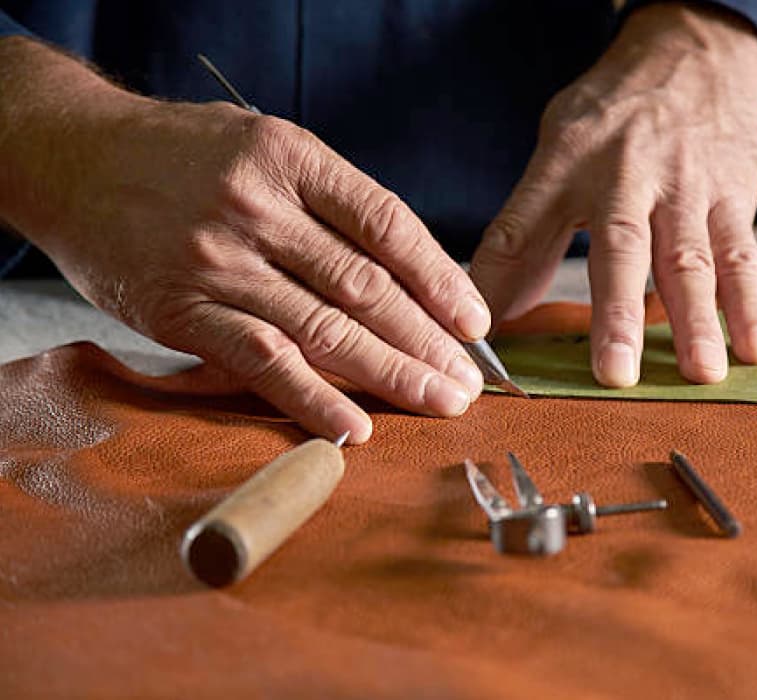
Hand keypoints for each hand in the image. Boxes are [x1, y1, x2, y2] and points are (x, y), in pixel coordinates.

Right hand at [0, 38, 489, 442]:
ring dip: (392, 373)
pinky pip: (261, 361)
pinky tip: (357, 429)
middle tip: (468, 380)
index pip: (387, 225)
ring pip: (325, 327)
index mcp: (290, 156)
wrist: (72, 158)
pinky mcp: (183, 311)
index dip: (441, 278)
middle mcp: (257, 207)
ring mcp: (219, 261)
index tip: (474, 320)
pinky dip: (312, 400)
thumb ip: (327, 202)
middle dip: (427, 339)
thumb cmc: (181, 156)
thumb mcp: (261, 145)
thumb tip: (406, 272)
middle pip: (366, 285)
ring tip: (439, 402)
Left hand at [471, 3, 756, 386]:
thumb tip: (492, 311)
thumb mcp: (555, 153)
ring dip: (696, 319)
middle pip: (622, 246)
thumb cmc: (613, 118)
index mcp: (570, 163)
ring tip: (701, 372)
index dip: (504, 277)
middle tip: (615, 373)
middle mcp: (629, 175)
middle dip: (617, 313)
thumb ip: (525, 232)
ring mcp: (688, 188)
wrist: (696, 54)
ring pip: (691, 258)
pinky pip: (742, 256)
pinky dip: (752, 305)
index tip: (489, 334)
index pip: (526, 224)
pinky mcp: (733, 199)